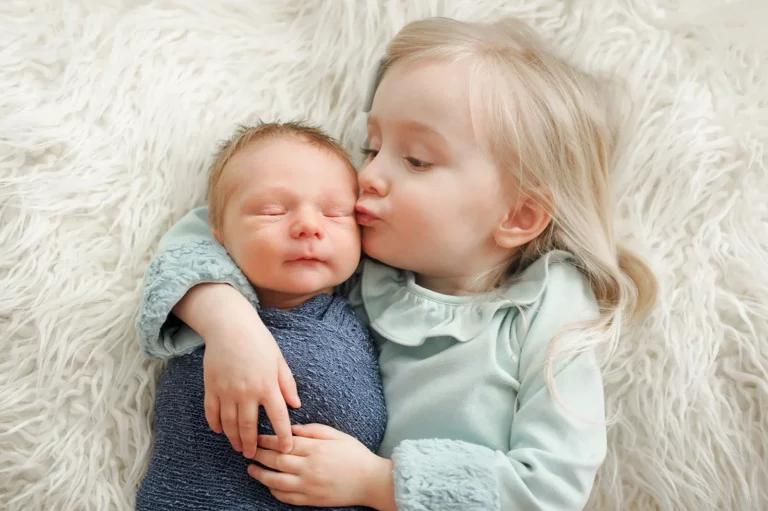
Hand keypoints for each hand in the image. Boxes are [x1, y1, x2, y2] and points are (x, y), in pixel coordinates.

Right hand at [174, 283, 300, 457]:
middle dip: (252, 444)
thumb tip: (296, 405)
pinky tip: (220, 431)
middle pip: (250, 426)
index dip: (284, 436)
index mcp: (267, 385)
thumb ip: (287, 384)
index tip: (287, 449)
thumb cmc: (258, 341)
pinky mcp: (212, 387)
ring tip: (238, 448)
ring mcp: (227, 391)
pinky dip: (215, 424)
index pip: (278, 417)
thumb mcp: (279, 360)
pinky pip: (212, 412)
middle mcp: (247, 392)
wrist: (229, 327)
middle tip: (254, 455)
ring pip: (230, 423)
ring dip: (234, 438)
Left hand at [248, 424, 395, 509]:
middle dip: (259, 454)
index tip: (258, 436)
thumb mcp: (337, 435)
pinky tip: (269, 485)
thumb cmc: (356, 455)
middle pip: (276, 460)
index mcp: (315, 448)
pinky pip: (287, 497)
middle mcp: (309, 467)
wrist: (371, 481)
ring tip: (251, 469)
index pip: (284, 442)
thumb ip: (314, 430)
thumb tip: (293, 428)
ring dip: (261, 475)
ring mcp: (308, 485)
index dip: (267, 439)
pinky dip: (274, 491)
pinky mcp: (311, 499)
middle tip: (248, 450)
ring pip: (276, 481)